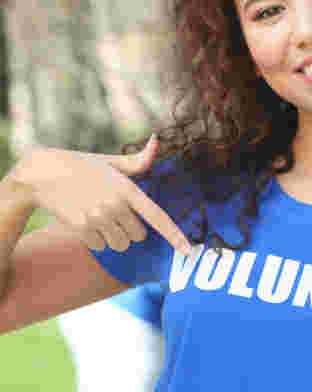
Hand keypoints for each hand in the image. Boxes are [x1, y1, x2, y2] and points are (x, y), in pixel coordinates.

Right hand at [9, 135, 192, 255]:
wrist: (42, 173)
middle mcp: (116, 204)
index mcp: (128, 188)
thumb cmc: (82, 166)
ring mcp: (98, 216)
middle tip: (114, 214)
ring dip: (114, 237)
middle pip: (138, 236)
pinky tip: (85, 222)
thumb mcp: (112, 161)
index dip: (175, 236)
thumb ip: (139, 160)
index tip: (189, 251)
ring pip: (120, 244)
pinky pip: (100, 246)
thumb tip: (157, 139)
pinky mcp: (81, 227)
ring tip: (99, 218)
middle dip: (131, 230)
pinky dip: (95, 240)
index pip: (158, 217)